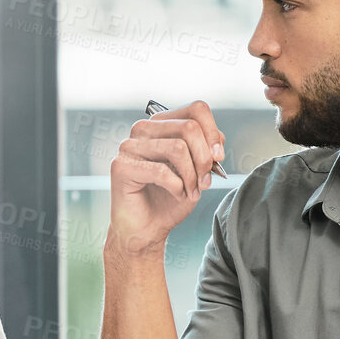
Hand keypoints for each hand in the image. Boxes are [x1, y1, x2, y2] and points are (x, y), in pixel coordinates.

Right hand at [106, 100, 224, 255]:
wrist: (147, 229)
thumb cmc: (170, 199)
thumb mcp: (197, 169)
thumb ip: (206, 148)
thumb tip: (217, 141)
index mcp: (161, 124)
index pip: (195, 109)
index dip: (213, 133)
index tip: (218, 158)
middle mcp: (142, 130)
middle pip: (189, 127)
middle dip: (204, 158)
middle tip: (205, 181)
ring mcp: (129, 146)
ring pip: (178, 148)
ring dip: (192, 176)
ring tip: (193, 191)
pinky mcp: (121, 167)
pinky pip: (162, 171)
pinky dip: (178, 188)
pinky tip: (177, 195)